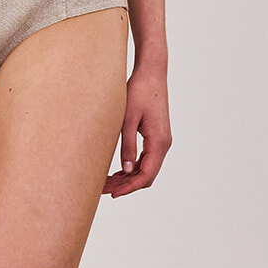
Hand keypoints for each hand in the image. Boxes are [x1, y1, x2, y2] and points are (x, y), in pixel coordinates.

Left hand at [104, 64, 170, 197]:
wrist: (152, 73)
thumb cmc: (139, 92)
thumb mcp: (127, 119)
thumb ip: (127, 146)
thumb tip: (126, 170)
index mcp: (158, 142)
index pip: (146, 175)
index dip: (129, 187)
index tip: (113, 194)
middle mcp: (164, 144)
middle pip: (147, 175)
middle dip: (127, 185)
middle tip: (104, 189)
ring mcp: (161, 141)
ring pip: (147, 168)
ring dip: (129, 177)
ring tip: (107, 182)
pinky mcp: (157, 136)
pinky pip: (146, 159)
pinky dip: (133, 167)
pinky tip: (118, 170)